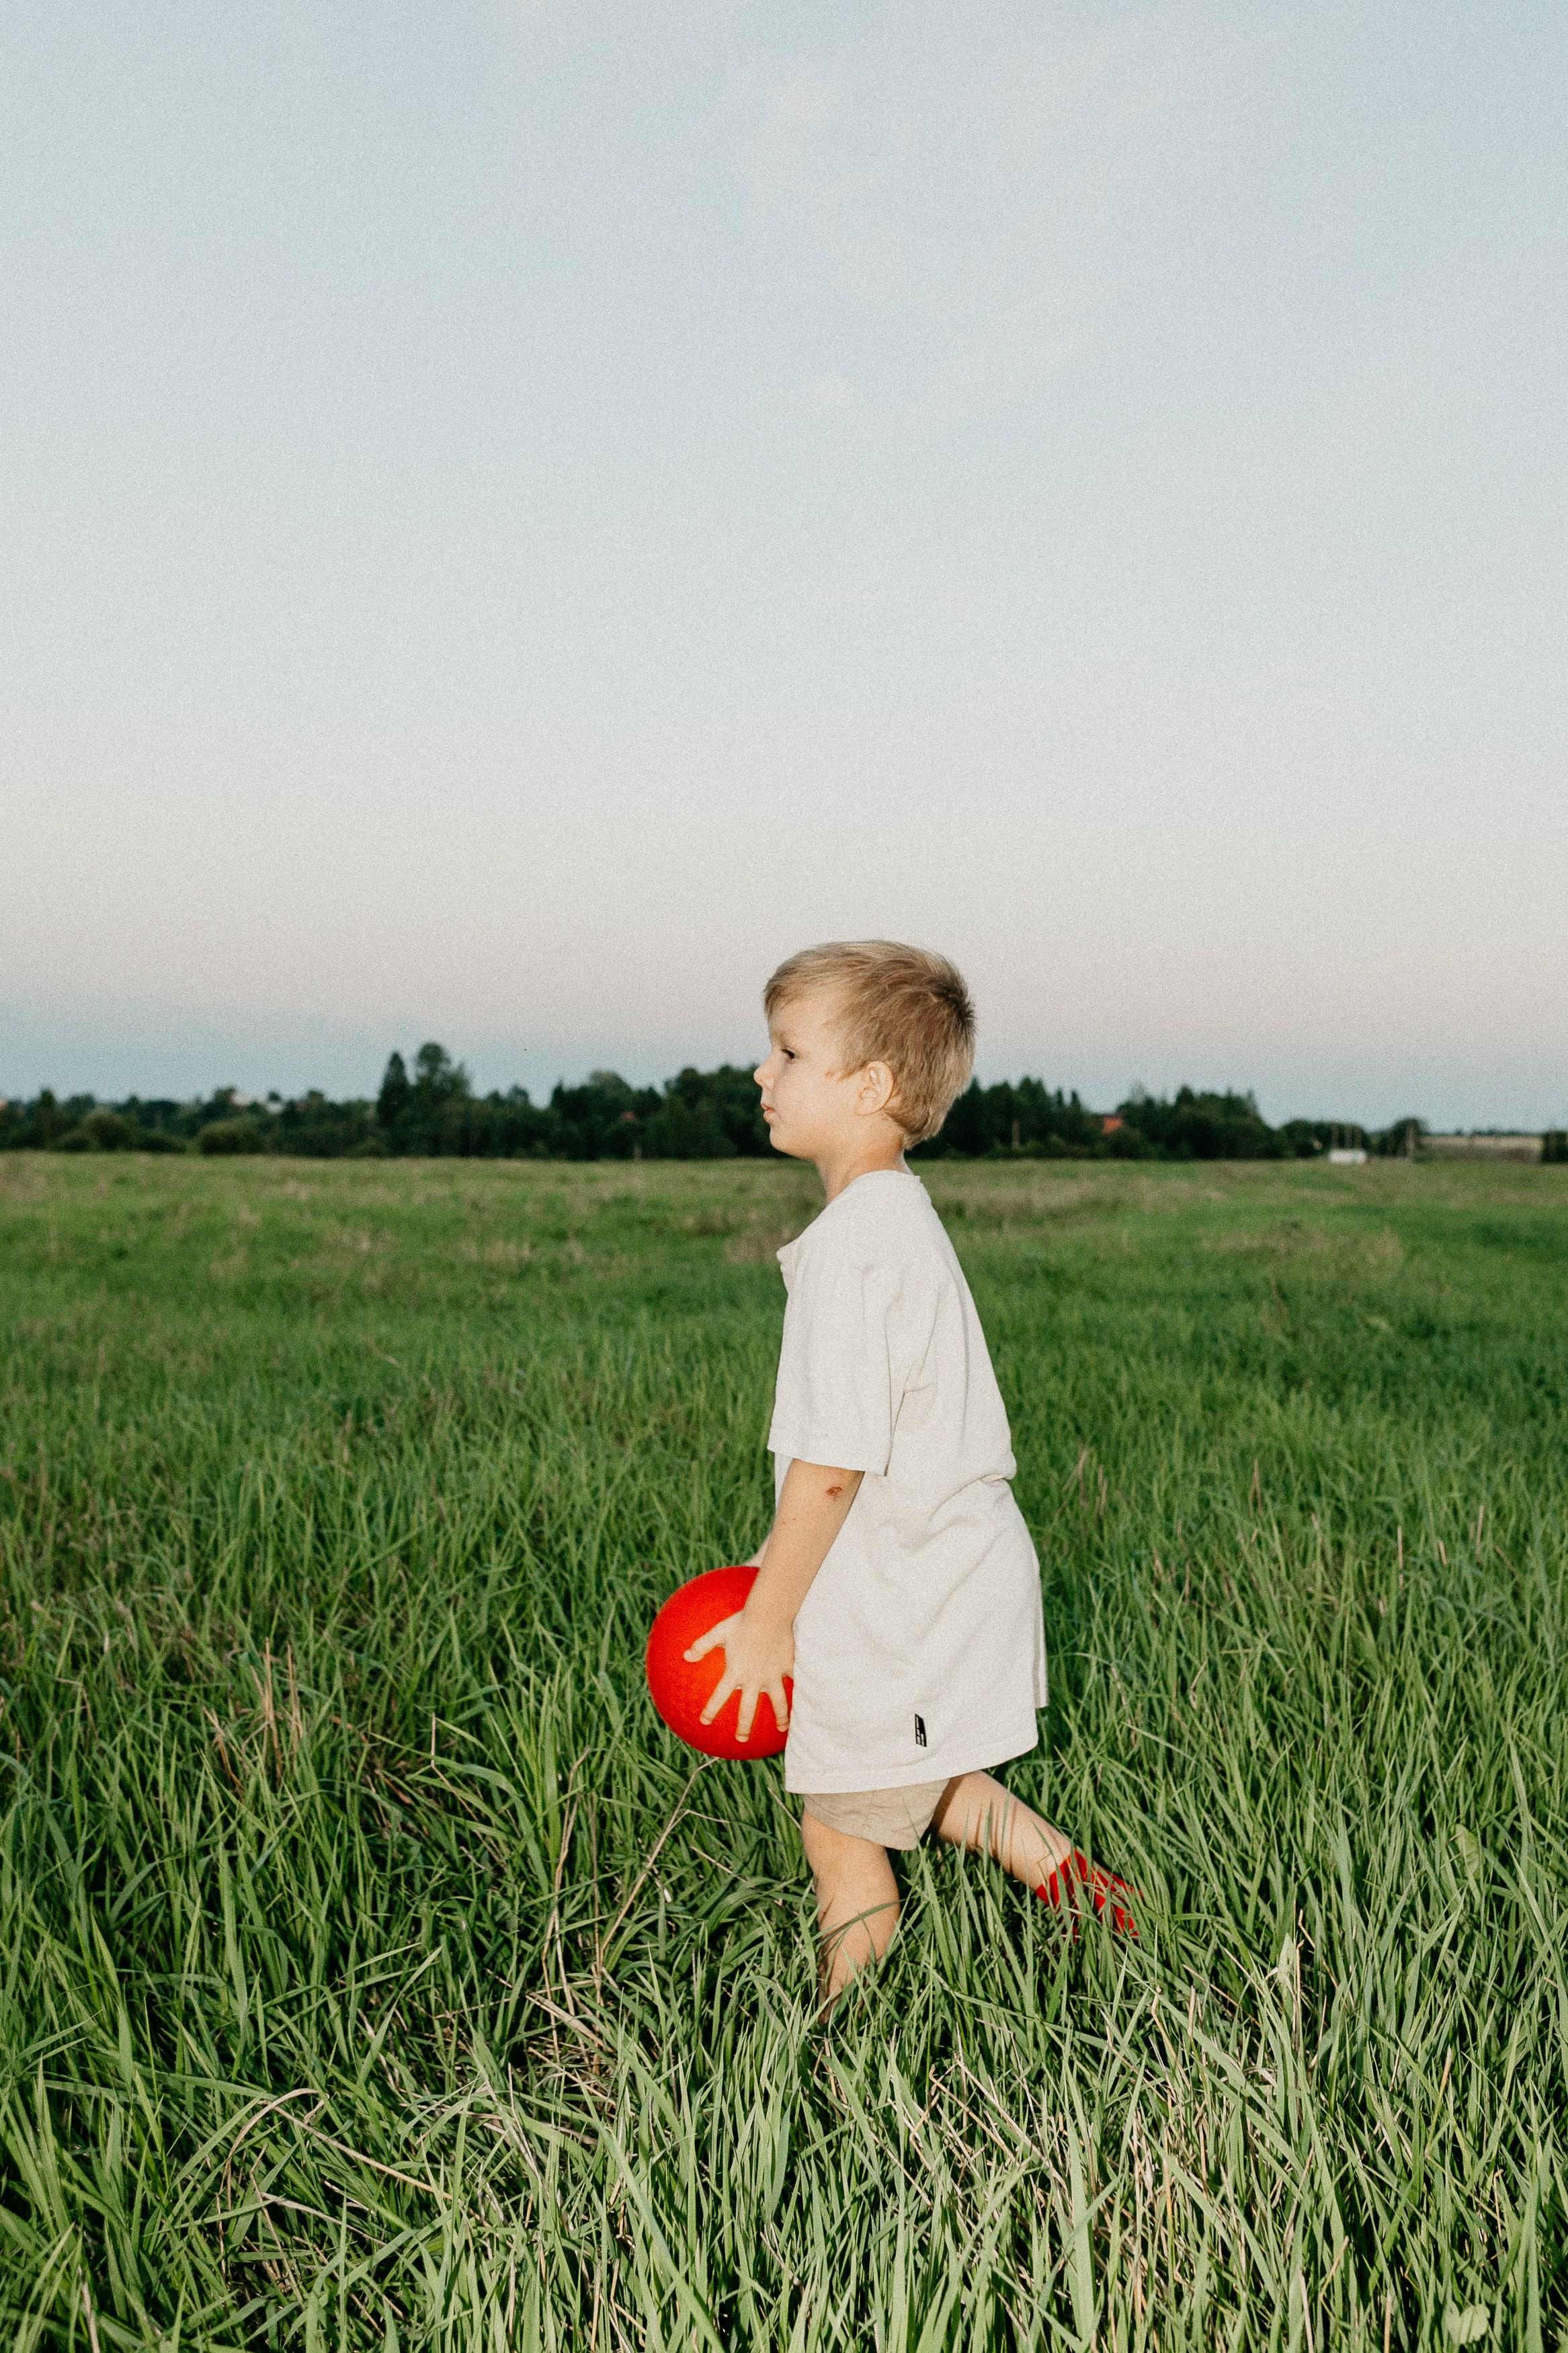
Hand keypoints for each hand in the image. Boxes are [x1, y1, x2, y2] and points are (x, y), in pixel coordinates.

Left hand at [684, 1606, 792, 1743]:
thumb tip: (686, 1655)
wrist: (769, 1614)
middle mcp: (753, 1679)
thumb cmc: (742, 1622)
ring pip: (778, 1703)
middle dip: (744, 1727)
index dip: (711, 1710)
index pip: (719, 1696)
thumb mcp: (719, 1632)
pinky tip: (808, 1701)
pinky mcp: (788, 1667)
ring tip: (782, 1728)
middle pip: (748, 1710)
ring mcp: (773, 1676)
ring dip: (780, 1717)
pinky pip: (796, 1683)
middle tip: (741, 1739)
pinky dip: (802, 1692)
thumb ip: (703, 1645)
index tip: (705, 1721)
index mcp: (735, 1672)